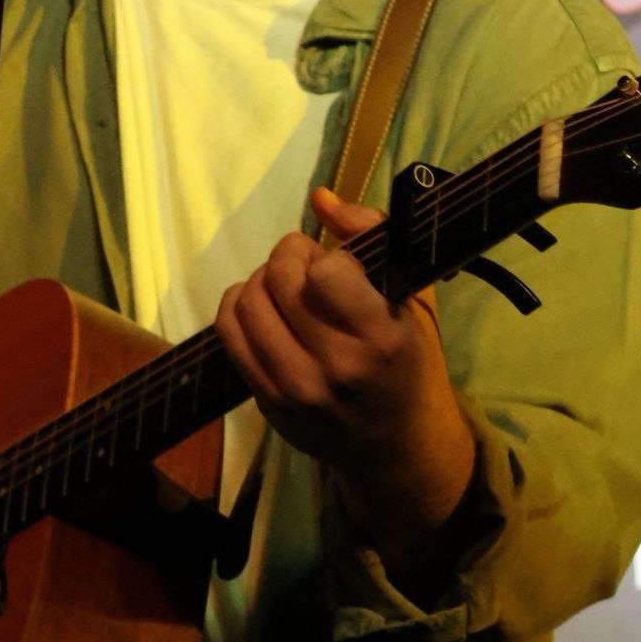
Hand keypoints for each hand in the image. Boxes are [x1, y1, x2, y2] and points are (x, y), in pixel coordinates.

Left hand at [216, 187, 474, 582]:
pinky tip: (260, 307)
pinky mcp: (267, 403)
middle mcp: (336, 367)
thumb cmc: (407, 361)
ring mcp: (296, 389)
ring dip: (260, 279)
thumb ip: (373, 236)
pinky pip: (228, 334)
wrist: (395, 444)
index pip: (326, 273)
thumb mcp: (411, 297)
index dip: (325, 257)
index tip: (337, 264)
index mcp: (381, 338)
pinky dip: (237, 306)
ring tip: (284, 287)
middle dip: (288, 257)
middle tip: (305, 265)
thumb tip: (320, 197)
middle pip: (279, 281)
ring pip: (246, 302)